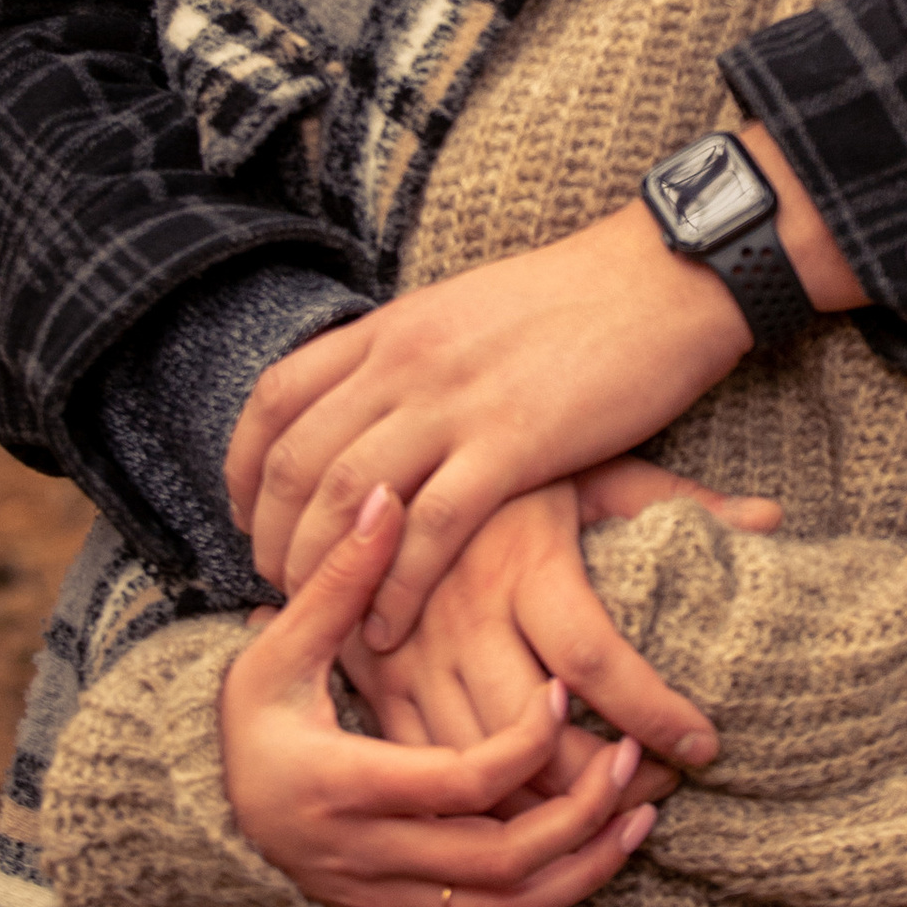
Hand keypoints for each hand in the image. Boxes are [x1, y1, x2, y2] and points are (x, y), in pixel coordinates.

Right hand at [217, 483, 658, 906]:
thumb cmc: (246, 719)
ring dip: (582, 867)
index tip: (567, 694)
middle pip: (498, 859)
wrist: (198, 813)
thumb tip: (384, 496)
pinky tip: (598, 852)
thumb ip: (339, 579)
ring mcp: (384, 898)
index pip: (461, 779)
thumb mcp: (280, 648)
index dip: (526, 741)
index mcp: (341, 784)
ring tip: (642, 813)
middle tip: (636, 760)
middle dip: (579, 813)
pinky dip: (551, 894)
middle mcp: (365, 855)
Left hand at [229, 202, 752, 631]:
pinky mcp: (516, 444)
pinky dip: (399, 586)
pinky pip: (433, 529)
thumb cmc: (577, 299)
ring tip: (323, 616)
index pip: (276, 398)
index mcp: (391, 327)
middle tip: (279, 587)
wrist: (663, 279)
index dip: (242, 468)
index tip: (245, 517)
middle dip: (272, 537)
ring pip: (350, 499)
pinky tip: (389, 627)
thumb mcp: (466, 308)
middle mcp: (406, 362)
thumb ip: (412, 352)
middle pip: (296, 461)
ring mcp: (457, 402)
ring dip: (322, 569)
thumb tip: (375, 397)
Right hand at [342, 461, 777, 783]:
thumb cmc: (510, 475)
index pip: (595, 658)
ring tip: (615, 806)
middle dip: (608, 783)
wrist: (370, 456)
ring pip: (481, 771)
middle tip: (665, 786)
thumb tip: (771, 516)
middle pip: (537, 738)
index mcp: (521, 561)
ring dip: (552, 808)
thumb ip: (674, 500)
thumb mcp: (589, 472)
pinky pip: (427, 770)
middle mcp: (461, 614)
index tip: (706, 745)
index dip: (654, 714)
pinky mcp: (375, 684)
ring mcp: (409, 656)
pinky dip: (482, 805)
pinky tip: (537, 807)